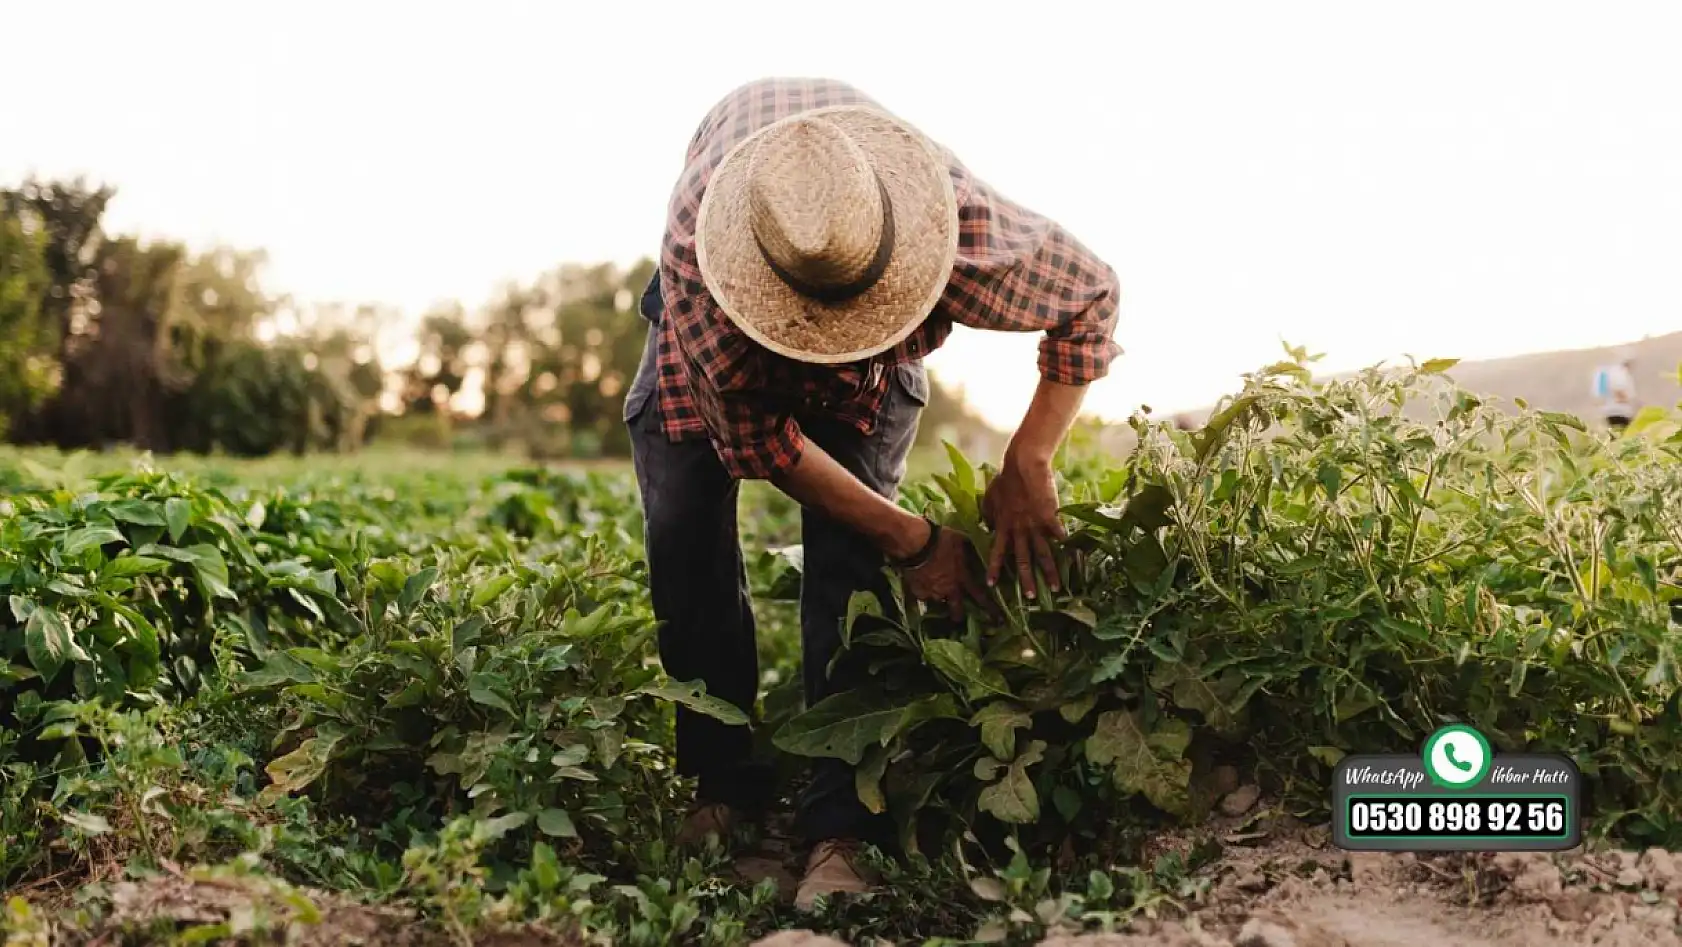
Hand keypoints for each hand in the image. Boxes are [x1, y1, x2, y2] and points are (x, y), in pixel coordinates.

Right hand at [899, 528, 990, 620]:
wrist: (917, 545)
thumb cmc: (941, 540)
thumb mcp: (959, 539)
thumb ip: (967, 546)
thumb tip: (976, 542)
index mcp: (962, 577)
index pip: (979, 596)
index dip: (988, 607)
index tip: (996, 618)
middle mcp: (949, 589)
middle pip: (956, 609)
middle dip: (958, 615)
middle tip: (958, 618)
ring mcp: (933, 592)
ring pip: (937, 602)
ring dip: (938, 599)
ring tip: (935, 594)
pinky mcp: (918, 591)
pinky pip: (921, 595)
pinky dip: (922, 592)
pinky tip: (920, 586)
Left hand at [981, 453, 1066, 598]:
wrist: (1023, 465)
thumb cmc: (1006, 480)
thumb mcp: (990, 498)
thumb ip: (989, 514)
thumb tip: (987, 525)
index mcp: (1003, 525)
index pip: (997, 552)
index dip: (994, 568)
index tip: (991, 585)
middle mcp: (1019, 529)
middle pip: (1022, 559)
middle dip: (1026, 580)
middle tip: (1031, 598)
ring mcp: (1035, 524)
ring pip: (1043, 553)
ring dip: (1049, 572)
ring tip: (1056, 587)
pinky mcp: (1050, 515)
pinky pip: (1058, 533)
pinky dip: (1065, 543)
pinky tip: (1073, 555)